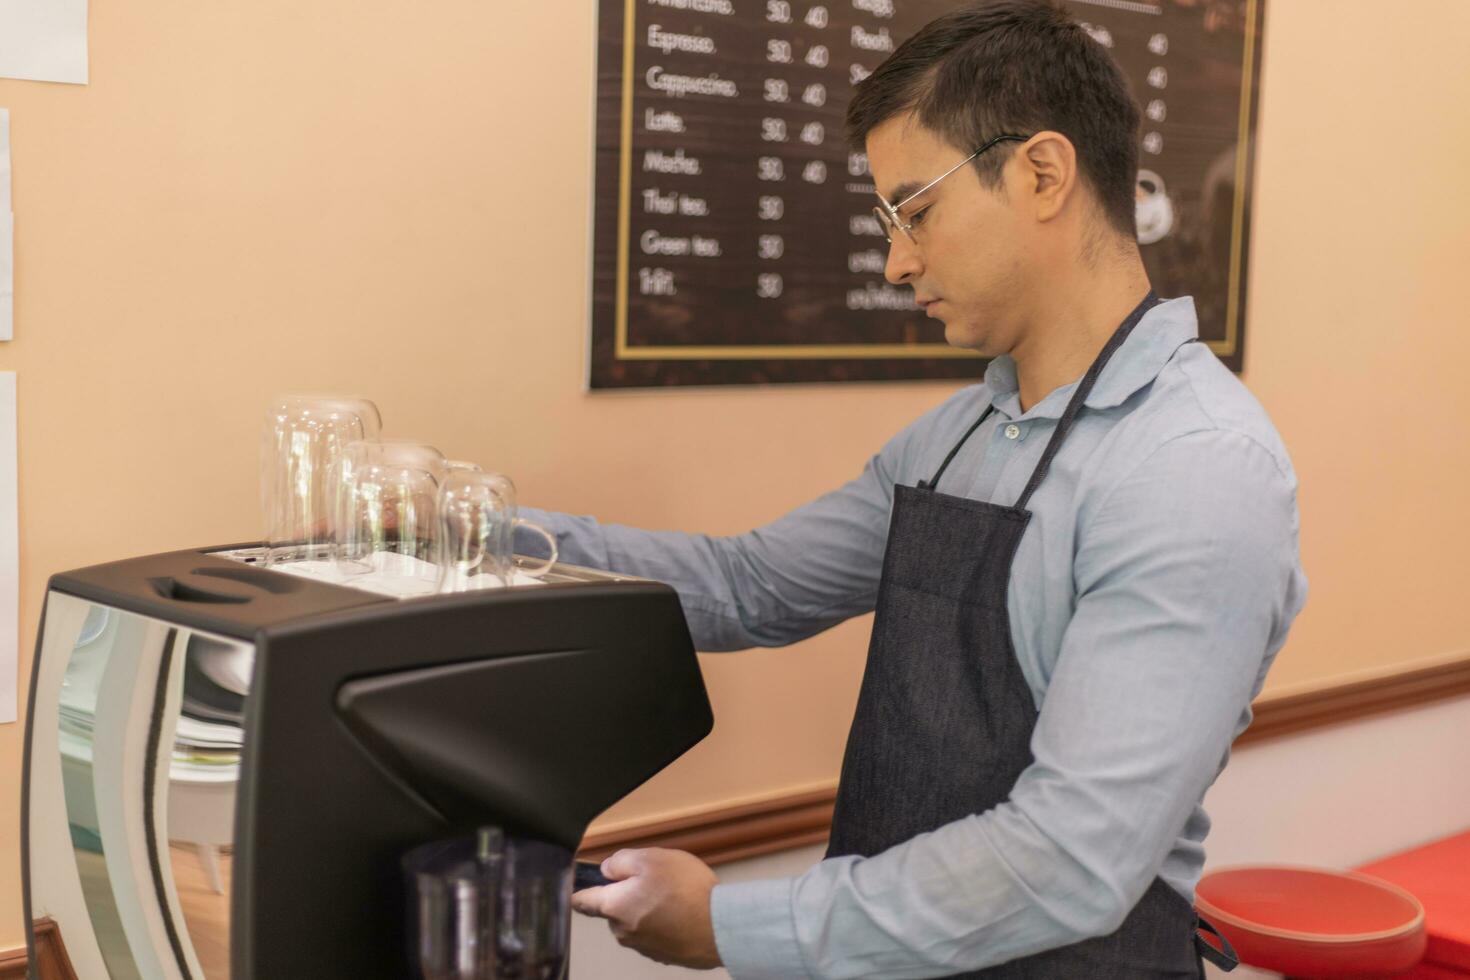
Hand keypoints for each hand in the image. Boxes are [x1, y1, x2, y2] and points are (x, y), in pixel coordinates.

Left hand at [570, 848, 722, 969]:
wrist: (721, 927)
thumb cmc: (687, 892)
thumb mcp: (651, 858)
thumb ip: (621, 861)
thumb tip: (607, 869)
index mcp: (614, 907)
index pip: (581, 901)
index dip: (579, 888)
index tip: (580, 882)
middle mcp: (623, 932)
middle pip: (613, 909)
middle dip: (627, 893)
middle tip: (654, 879)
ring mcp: (643, 946)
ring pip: (635, 920)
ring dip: (647, 908)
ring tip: (675, 896)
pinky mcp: (663, 954)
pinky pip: (654, 933)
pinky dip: (663, 922)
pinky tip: (683, 911)